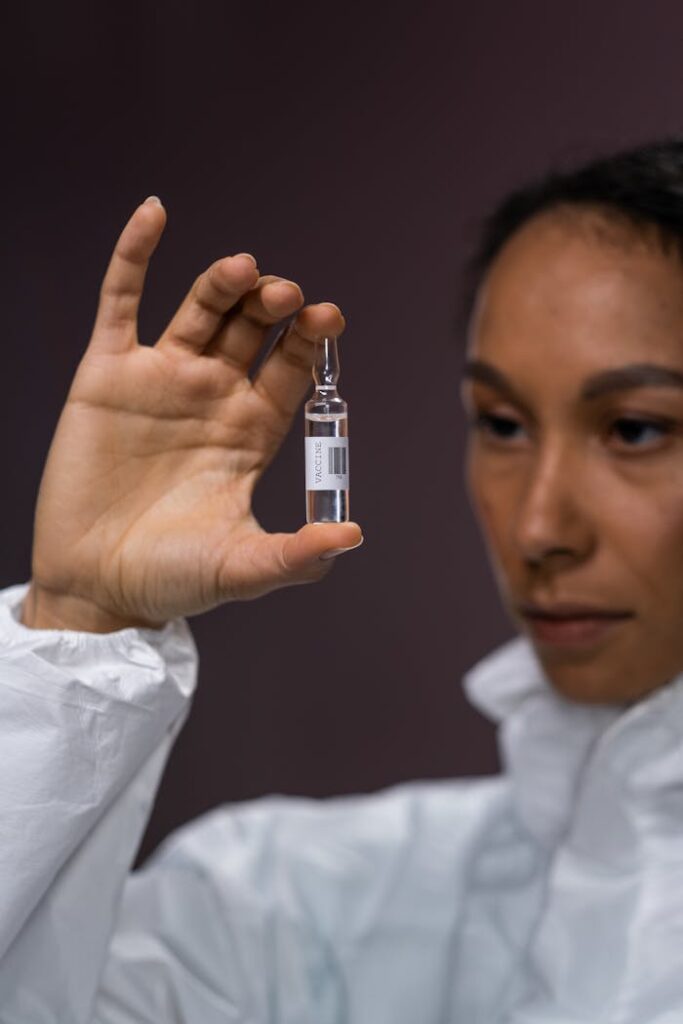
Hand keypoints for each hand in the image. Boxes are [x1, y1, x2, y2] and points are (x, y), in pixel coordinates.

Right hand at [21, 197, 362, 631]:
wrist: (96, 586)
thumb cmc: (171, 579)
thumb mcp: (241, 568)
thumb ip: (296, 555)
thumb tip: (354, 536)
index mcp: (252, 431)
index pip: (292, 369)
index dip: (310, 342)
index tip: (328, 319)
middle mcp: (213, 396)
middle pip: (253, 330)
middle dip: (274, 307)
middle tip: (288, 297)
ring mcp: (162, 381)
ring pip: (200, 311)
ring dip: (224, 282)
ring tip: (245, 269)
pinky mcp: (108, 376)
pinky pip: (122, 303)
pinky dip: (134, 256)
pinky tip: (154, 214)